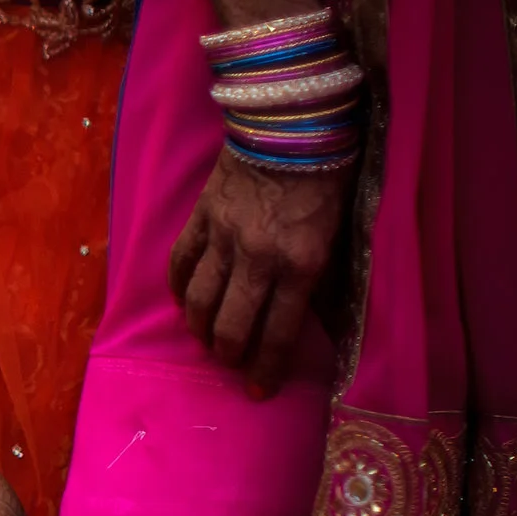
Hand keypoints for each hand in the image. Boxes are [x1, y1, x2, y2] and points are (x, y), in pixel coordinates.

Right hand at [169, 149, 352, 396]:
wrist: (291, 124)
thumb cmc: (326, 180)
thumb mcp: (337, 235)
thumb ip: (315, 277)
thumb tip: (301, 316)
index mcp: (300, 265)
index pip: (276, 333)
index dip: (265, 370)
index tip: (258, 391)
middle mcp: (257, 258)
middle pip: (230, 326)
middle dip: (229, 356)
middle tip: (230, 366)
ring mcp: (222, 238)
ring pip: (199, 300)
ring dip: (200, 328)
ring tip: (206, 339)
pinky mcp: (200, 218)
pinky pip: (180, 263)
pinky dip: (179, 289)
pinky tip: (183, 301)